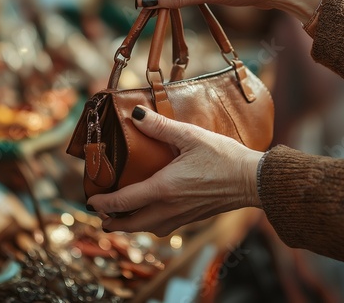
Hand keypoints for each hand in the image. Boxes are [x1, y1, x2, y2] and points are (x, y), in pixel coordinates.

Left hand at [87, 106, 263, 236]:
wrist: (252, 180)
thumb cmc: (223, 157)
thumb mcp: (190, 136)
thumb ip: (160, 127)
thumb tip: (135, 115)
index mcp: (164, 188)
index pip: (124, 201)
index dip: (104, 204)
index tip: (91, 202)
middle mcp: (170, 207)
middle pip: (133, 224)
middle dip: (114, 223)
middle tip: (102, 218)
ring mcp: (183, 216)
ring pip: (149, 228)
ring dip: (132, 226)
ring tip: (124, 218)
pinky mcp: (195, 217)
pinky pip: (166, 227)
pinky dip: (152, 225)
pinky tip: (156, 215)